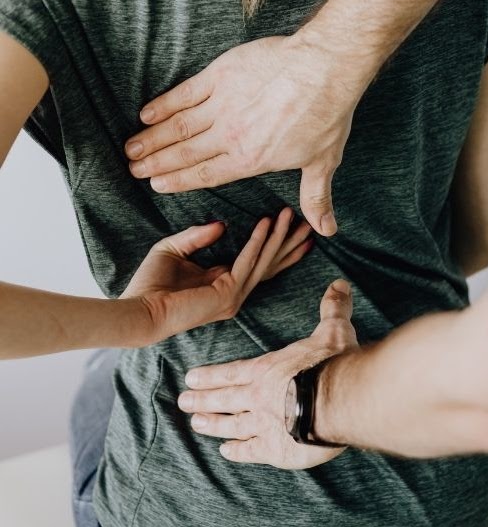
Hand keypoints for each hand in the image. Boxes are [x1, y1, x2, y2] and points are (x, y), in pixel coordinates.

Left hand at [121, 208, 311, 345]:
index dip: (275, 245)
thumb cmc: (149, 285)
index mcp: (222, 283)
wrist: (139, 310)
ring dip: (278, 237)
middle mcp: (233, 293)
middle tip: (308, 223)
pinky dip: (257, 241)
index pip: (258, 263)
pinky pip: (247, 262)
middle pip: (270, 264)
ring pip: (264, 262)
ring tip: (291, 215)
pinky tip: (266, 223)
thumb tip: (222, 224)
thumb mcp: (174, 249)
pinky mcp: (227, 294)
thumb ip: (197, 236)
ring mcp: (233, 296)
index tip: (290, 226)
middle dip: (289, 243)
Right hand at [125, 35, 362, 236]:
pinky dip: (164, 104)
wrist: (324, 68)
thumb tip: (326, 230)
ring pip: (178, 126)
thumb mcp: (322, 162)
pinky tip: (146, 113)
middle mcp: (230, 136)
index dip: (178, 181)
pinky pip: (185, 93)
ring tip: (131, 148)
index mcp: (250, 160)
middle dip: (156, 163)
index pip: (206, 175)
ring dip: (152, 138)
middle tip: (133, 170)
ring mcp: (222, 105)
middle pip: (184, 153)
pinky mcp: (221, 76)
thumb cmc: (326, 116)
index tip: (157, 184)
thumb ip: (315, 197)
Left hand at [177, 279, 358, 468]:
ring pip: (230, 425)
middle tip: (182, 402)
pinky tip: (226, 451)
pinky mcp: (275, 449)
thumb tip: (339, 284)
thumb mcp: (333, 331)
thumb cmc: (334, 364)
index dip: (210, 376)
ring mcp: (263, 424)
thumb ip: (332, 309)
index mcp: (267, 370)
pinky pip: (250, 451)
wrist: (340, 400)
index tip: (190, 378)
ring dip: (212, 424)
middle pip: (224, 398)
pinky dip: (237, 451)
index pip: (232, 372)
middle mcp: (258, 396)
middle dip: (201, 400)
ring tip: (196, 425)